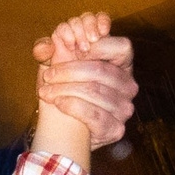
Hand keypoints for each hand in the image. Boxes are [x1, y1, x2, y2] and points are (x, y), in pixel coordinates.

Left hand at [33, 18, 136, 146]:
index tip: (70, 47)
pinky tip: (58, 103)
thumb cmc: (63, 89)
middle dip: (69, 71)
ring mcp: (124, 109)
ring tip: (45, 92)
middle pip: (101, 70)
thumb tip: (47, 44)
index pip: (122, 47)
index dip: (97, 46)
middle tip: (48, 76)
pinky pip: (94, 114)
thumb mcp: (56, 65)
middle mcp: (128, 86)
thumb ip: (50, 49)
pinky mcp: (116, 129)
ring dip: (65, 89)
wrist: (63, 130)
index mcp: (122, 65)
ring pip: (95, 91)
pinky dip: (72, 106)